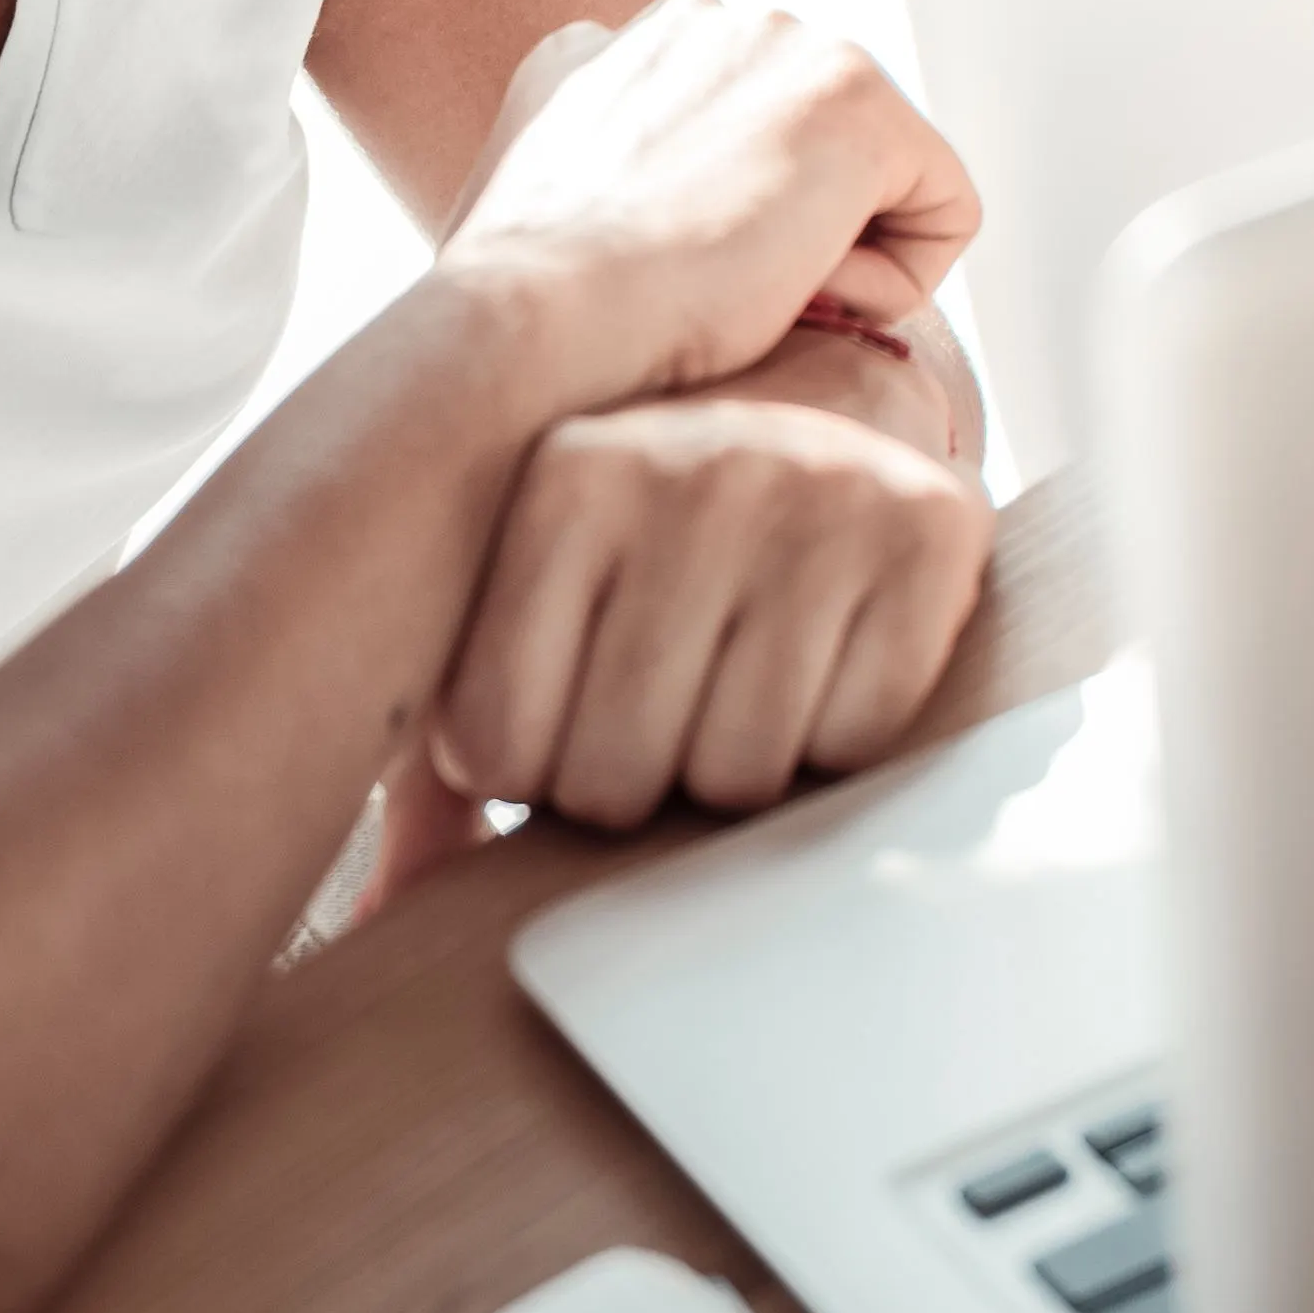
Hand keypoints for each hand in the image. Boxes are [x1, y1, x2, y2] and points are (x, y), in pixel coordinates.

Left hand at [426, 325, 995, 827]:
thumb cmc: (650, 542)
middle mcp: (693, 464)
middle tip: (665, 720)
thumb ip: (435, 746)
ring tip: (740, 687)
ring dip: (738, 768)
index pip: (500, 750)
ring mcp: (818, 488)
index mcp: (570, 474)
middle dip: (636, 784)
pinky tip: (829, 662)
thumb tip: (383, 913)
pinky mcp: (930, 527)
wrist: (831, 399)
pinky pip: (860, 737)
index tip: (569, 719)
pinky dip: (843, 736)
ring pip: (742, 772)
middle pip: (619, 777)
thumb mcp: (526, 594)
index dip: (533, 777)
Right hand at [437, 0, 979, 420]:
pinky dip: (894, 284)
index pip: (740, 131)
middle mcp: (706, 19)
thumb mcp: (538, 222)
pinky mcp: (858, 101)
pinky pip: (943, 213)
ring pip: (879, 187)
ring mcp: (785, 45)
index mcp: (617, 45)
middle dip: (791, 239)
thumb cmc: (529, 320)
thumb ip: (601, 184)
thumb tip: (640, 220)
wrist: (531, 324)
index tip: (674, 283)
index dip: (727, 230)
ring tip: (743, 300)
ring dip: (834, 264)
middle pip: (819, 157)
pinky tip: (797, 297)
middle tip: (714, 299)